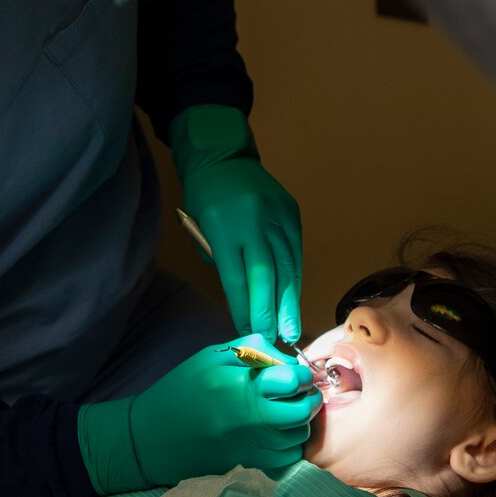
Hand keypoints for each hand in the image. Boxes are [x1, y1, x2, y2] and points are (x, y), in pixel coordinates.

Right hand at [77, 334, 321, 493]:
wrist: (150, 437)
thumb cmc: (180, 390)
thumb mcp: (209, 358)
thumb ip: (251, 350)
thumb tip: (287, 360)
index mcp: (236, 385)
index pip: (291, 379)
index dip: (300, 374)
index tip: (294, 373)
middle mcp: (247, 418)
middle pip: (301, 410)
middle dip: (307, 398)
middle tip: (299, 392)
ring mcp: (249, 445)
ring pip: (298, 436)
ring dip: (300, 422)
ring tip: (285, 411)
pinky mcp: (248, 464)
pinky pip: (287, 458)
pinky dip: (289, 445)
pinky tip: (275, 433)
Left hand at [171, 105, 301, 341]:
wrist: (223, 158)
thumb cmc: (204, 199)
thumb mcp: (200, 230)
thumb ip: (222, 261)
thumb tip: (244, 299)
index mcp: (223, 228)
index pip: (236, 278)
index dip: (245, 309)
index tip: (249, 332)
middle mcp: (253, 222)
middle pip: (266, 275)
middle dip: (272, 310)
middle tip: (278, 339)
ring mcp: (276, 215)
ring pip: (287, 265)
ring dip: (289, 299)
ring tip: (292, 327)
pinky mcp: (291, 212)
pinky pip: (295, 251)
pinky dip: (294, 276)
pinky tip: (293, 296)